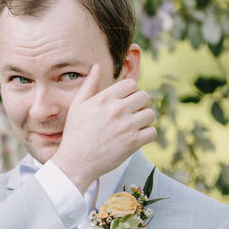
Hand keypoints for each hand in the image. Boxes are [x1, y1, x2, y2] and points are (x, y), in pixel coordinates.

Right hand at [51, 65, 156, 192]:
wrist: (75, 162)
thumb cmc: (76, 133)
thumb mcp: (77, 106)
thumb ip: (89, 85)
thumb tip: (96, 66)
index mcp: (104, 99)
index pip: (131, 84)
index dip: (131, 92)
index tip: (126, 101)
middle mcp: (117, 110)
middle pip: (144, 96)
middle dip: (140, 104)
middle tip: (132, 113)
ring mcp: (126, 126)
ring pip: (150, 114)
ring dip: (144, 120)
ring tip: (134, 126)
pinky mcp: (133, 142)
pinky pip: (152, 132)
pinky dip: (147, 134)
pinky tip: (136, 137)